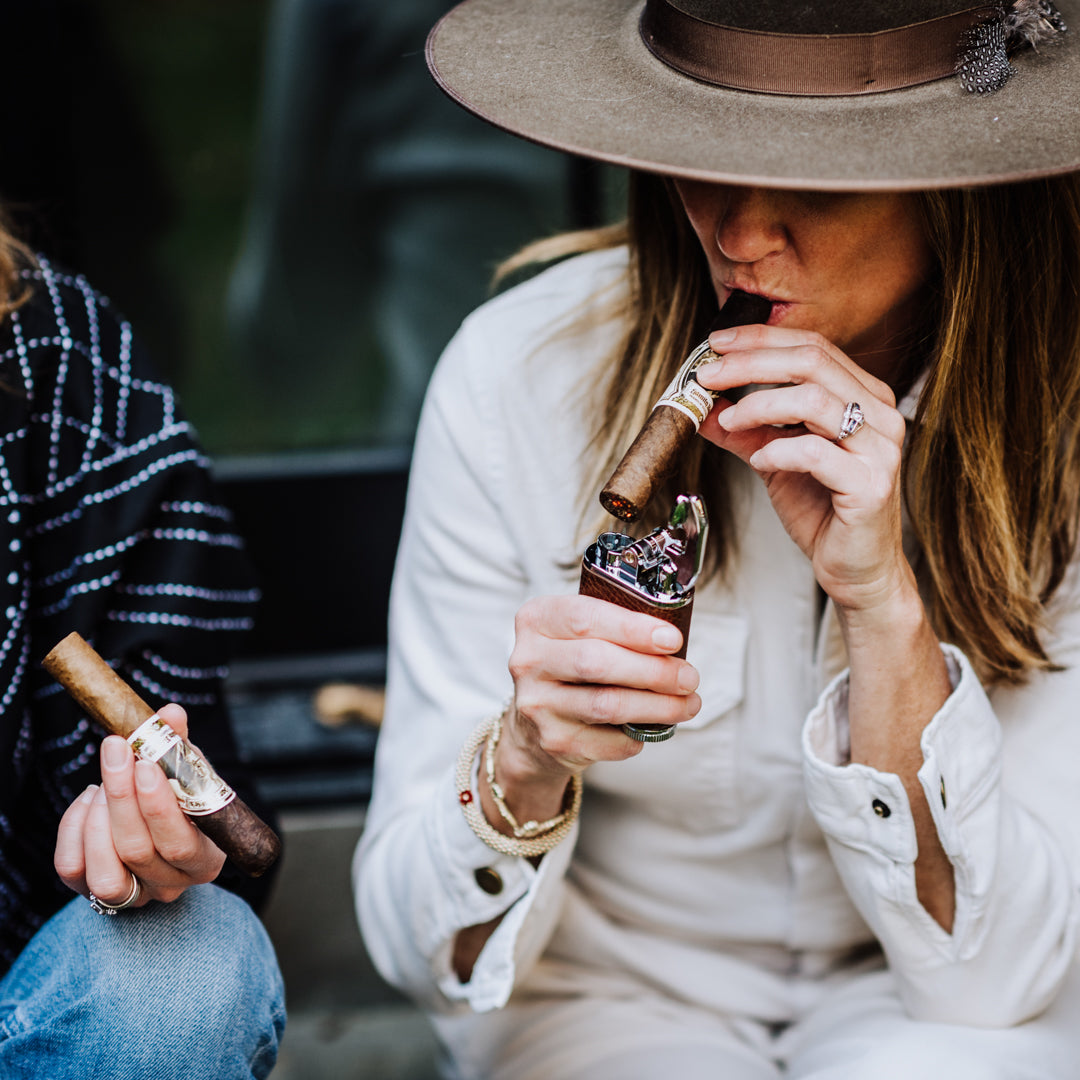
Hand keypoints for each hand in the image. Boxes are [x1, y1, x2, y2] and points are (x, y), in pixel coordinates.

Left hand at [54, 704, 226, 906]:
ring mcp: (132, 895)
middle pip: (138, 850)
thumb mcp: (189, 774)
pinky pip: (72, 867)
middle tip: (116, 750)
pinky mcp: (92, 892)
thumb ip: (179, 746)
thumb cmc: (182, 800)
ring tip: (104, 780)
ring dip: (99, 817)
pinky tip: (89, 799)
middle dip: (121, 796)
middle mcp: (170, 885)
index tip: (146, 763)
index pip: (180, 843)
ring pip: (105, 870)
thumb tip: (170, 713)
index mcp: (204, 859)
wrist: (159, 832)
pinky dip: (74, 828)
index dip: (159, 807)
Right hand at [494, 595, 700, 814]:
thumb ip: (616, 627)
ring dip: (658, 706)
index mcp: (536, 620)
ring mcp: (537, 704)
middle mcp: (528, 661)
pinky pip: (611, 740)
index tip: (672, 639)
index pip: (584, 618)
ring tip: (688, 703)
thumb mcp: (582, 633)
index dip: (633, 629)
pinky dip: (641, 734)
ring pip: (607, 705)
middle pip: (596, 663)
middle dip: (653, 671)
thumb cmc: (574, 665)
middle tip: (689, 677)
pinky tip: (654, 726)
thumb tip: (673, 642)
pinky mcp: (554, 741)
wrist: (534, 724)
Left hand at [697, 324, 910, 613]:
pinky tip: (760, 461)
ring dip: (759, 405)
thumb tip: (701, 407)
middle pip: (811, 362)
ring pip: (814, 400)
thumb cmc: (823, 513)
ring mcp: (880, 448)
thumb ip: (744, 432)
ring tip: (729, 421)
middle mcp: (879, 414)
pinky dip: (778, 451)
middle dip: (750, 363)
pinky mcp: (871, 485)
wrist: (856, 571)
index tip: (714, 346)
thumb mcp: (774, 461)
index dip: (760, 340)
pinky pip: (816, 453)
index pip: (812, 347)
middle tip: (707, 376)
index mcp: (863, 397)